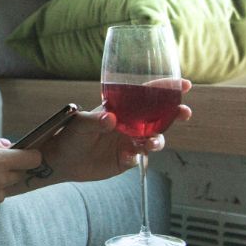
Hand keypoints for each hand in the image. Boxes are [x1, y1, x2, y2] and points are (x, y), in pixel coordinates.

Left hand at [36, 81, 192, 185]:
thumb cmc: (69, 134)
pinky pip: (139, 157)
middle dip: (174, 114)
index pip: (147, 95)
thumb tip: (110, 119)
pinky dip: (137, 156)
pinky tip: (128, 157)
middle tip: (184, 113)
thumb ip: (96, 120)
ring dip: (158, 140)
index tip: (184, 84)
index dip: (166, 89)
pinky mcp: (125, 159)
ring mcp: (129, 141)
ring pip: (153, 139)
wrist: (61, 160)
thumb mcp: (80, 123)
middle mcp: (129, 124)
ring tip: (151, 143)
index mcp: (121, 108)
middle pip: (158, 117)